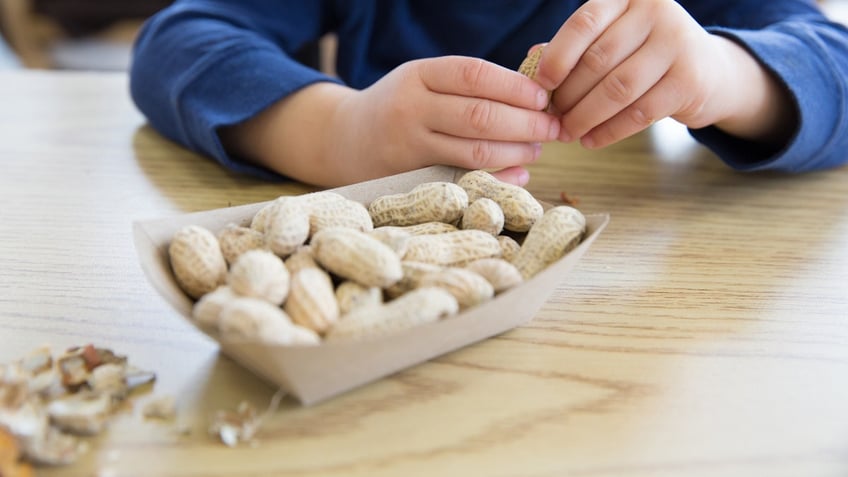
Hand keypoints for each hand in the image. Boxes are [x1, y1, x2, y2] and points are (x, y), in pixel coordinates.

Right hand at [224, 56, 559, 186]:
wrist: (343, 139)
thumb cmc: (399, 107)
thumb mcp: (422, 82)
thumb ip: (465, 84)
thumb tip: (533, 92)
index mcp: (419, 75)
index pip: (474, 74)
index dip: (514, 86)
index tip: (543, 97)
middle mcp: (411, 108)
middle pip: (479, 115)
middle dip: (525, 123)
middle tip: (552, 128)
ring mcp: (409, 146)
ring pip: (474, 151)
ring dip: (516, 151)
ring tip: (537, 148)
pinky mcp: (410, 178)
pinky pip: (463, 180)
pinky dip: (498, 178)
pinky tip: (519, 174)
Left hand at [535, 0, 793, 148]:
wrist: (708, 71)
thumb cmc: (643, 55)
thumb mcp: (612, 40)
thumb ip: (575, 47)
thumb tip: (531, 59)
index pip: (584, 23)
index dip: (557, 56)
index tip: (539, 84)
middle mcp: (656, 12)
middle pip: (598, 60)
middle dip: (568, 95)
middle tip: (551, 119)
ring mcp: (677, 44)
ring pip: (617, 89)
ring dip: (585, 117)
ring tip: (567, 132)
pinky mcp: (689, 81)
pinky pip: (639, 113)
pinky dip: (609, 131)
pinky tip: (590, 141)